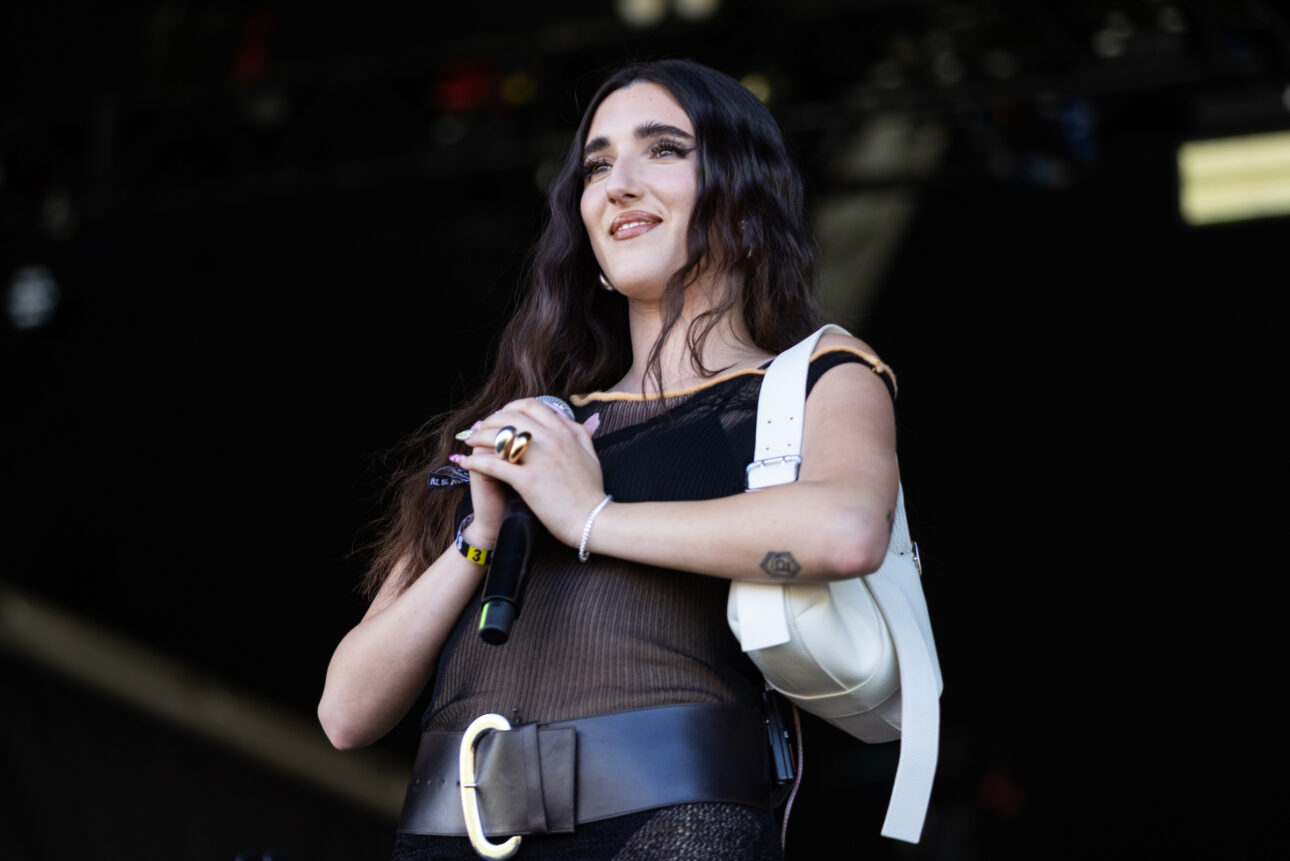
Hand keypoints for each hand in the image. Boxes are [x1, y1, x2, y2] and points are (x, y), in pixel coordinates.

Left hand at [458, 399, 604, 547]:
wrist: (592, 520)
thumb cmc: (590, 492)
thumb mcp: (590, 454)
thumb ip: (580, 433)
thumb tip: (569, 418)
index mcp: (564, 433)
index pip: (532, 406)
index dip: (512, 408)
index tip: (502, 417)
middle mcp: (551, 440)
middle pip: (511, 417)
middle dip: (490, 420)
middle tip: (480, 429)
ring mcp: (539, 460)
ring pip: (499, 437)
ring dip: (479, 437)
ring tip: (468, 442)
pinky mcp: (528, 481)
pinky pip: (493, 465)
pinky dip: (475, 462)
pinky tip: (465, 463)